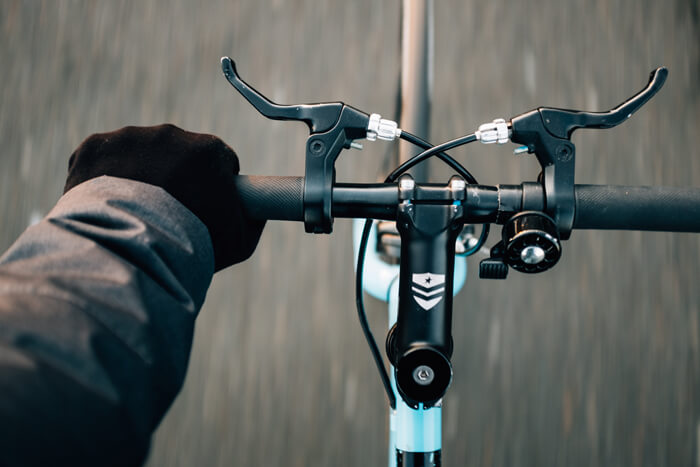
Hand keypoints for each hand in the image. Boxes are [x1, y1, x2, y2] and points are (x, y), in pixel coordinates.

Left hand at [64, 124, 264, 270]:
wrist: (130, 251)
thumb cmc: (189, 246)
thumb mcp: (239, 242)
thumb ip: (253, 221)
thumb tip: (259, 212)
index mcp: (208, 150)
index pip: (217, 158)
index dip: (212, 182)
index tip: (203, 203)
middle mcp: (170, 135)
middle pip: (176, 154)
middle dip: (173, 177)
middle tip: (166, 215)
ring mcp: (129, 138)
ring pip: (138, 154)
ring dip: (137, 176)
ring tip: (133, 215)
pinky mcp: (94, 148)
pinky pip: (102, 159)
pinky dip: (102, 179)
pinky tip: (108, 206)